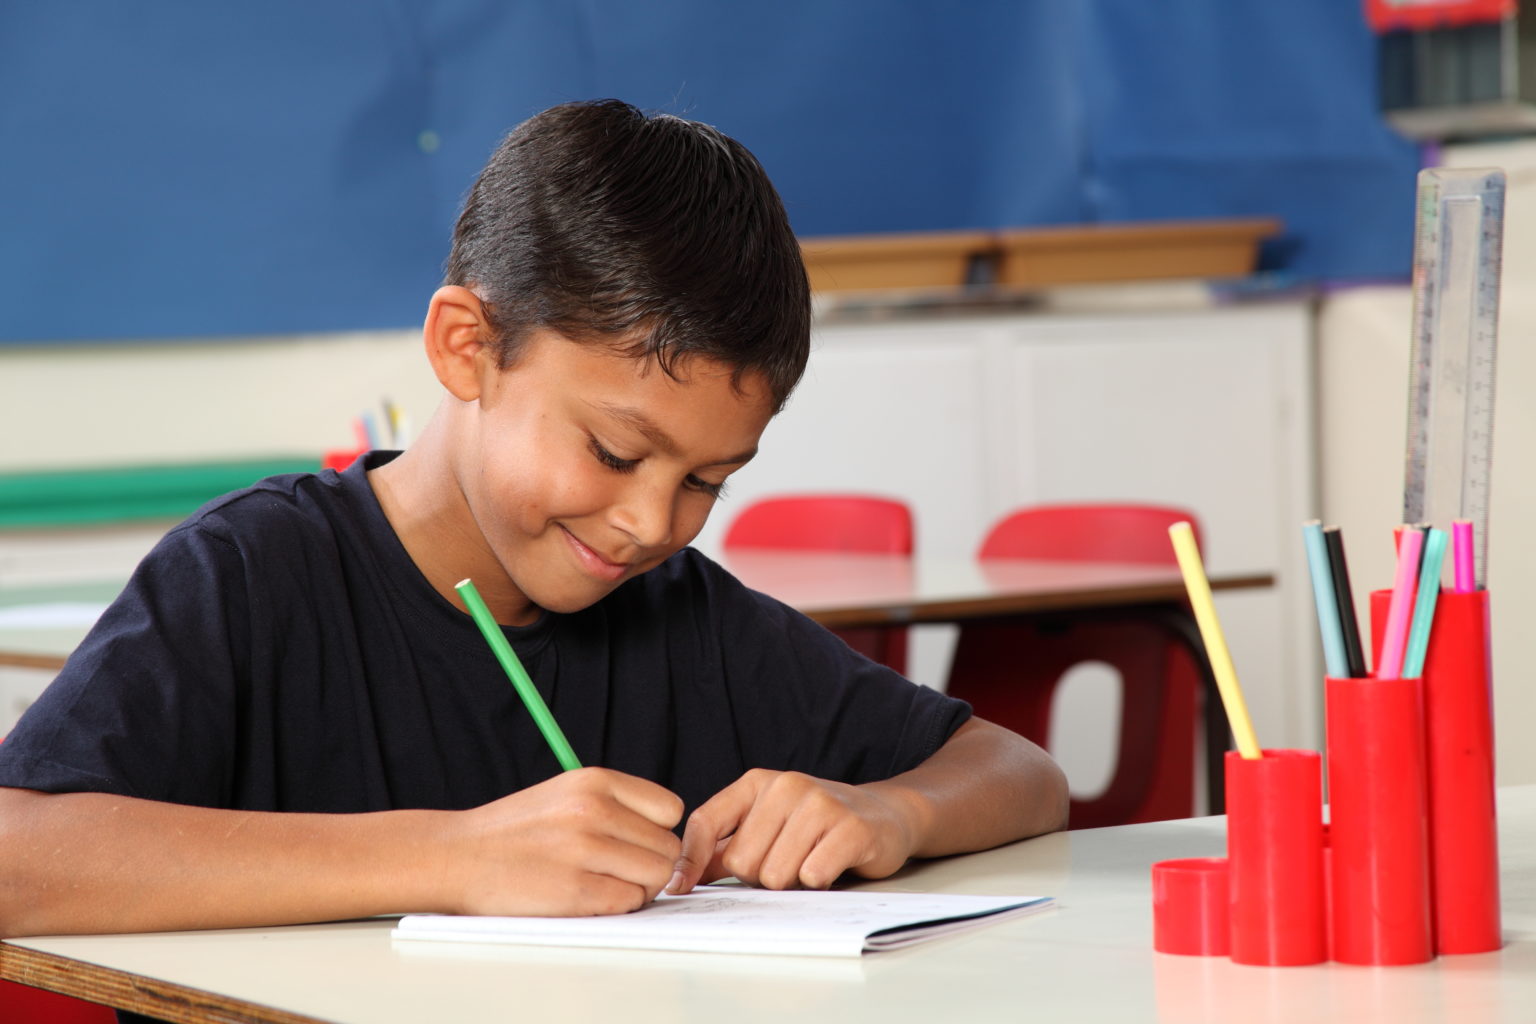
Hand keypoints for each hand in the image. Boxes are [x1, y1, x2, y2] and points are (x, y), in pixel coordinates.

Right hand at [443, 768, 682, 916]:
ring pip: (656, 877)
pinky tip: (590, 900)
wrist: (457, 857)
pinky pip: (629, 902)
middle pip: (667, 847)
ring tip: (605, 886)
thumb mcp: (564, 793)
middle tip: (619, 873)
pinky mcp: (574, 891)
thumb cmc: (513, 831)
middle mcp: (593, 810)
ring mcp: (584, 850)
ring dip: (638, 889)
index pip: (670, 809)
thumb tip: (663, 834)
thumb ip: (614, 805)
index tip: (636, 845)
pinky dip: (617, 907)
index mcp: (594, 781)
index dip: (658, 832)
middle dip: (650, 866)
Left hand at [667, 769, 922, 894]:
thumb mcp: (765, 826)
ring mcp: (820, 803)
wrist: (884, 815)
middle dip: (759, 877)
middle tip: (785, 863)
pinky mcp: (851, 827)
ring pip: (775, 875)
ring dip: (791, 883)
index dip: (688, 861)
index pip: (705, 822)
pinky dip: (818, 882)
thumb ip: (722, 848)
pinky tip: (831, 865)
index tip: (679, 889)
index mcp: (756, 783)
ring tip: (809, 862)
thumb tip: (677, 878)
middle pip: (741, 862)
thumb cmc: (815, 827)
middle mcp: (785, 786)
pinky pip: (812, 875)